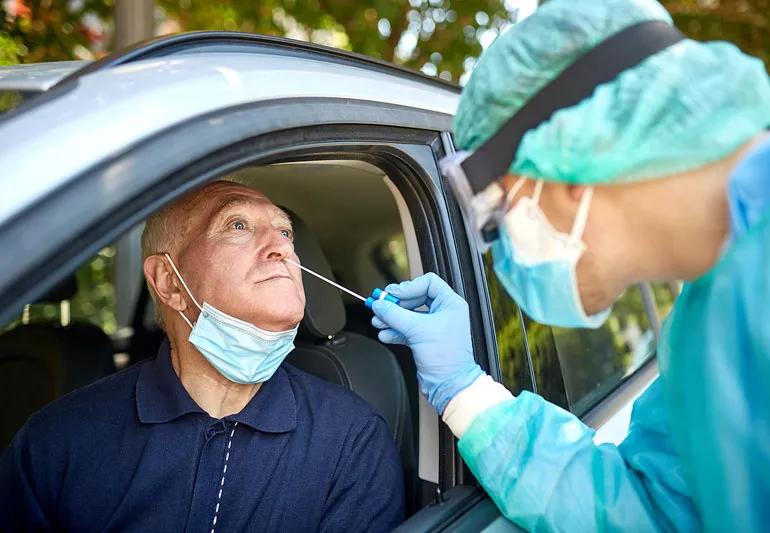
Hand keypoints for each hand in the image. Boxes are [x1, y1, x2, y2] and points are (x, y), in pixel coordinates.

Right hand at [371, 272, 483, 413]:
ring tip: (378, 321)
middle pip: (415, 298)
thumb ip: (395, 314)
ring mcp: (434, 327)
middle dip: (396, 304)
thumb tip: (380, 304)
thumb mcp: (417, 329)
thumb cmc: (446, 357)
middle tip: (381, 306)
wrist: (448, 384)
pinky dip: (395, 331)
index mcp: (450, 303)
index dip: (408, 287)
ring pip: (409, 315)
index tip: (392, 294)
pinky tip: (385, 334)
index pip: (428, 283)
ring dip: (392, 318)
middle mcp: (444, 312)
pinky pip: (407, 329)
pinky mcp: (426, 340)